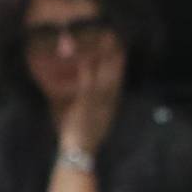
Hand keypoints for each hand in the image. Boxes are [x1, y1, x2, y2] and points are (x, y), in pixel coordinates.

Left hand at [58, 40, 123, 154]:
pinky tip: (87, 57)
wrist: (80, 153)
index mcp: (109, 107)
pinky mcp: (86, 104)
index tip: (121, 50)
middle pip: (115, 76)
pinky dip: (89, 70)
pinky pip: (89, 83)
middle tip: (118, 38)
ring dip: (106, 57)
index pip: (117, 83)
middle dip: (116, 56)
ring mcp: (98, 103)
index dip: (119, 66)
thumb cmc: (78, 138)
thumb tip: (70, 89)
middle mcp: (108, 103)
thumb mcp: (86, 120)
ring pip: (105, 76)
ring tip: (106, 40)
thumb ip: (81, 104)